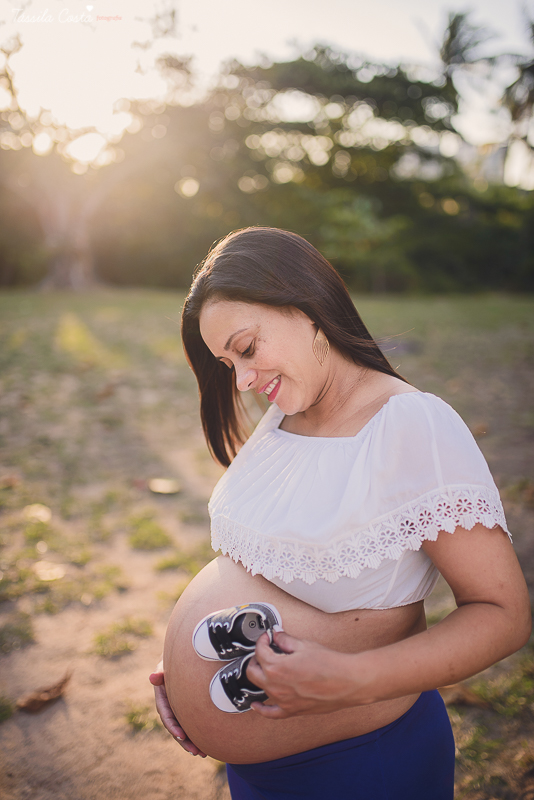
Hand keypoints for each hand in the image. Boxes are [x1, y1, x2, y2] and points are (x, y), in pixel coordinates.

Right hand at [149, 663, 206, 756]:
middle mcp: (169, 707)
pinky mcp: (186, 711)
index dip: (173, 726)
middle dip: (184, 741)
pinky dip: (196, 736)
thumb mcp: (165, 667)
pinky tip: (205, 746)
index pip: (166, 715)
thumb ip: (160, 673)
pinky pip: (190, 725)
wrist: (182, 661)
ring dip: (191, 743)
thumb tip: (152, 677)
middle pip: (175, 728)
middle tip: (195, 752)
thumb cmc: (173, 663)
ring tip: (202, 753)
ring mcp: (177, 710)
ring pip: (183, 730)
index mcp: (162, 698)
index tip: (181, 736)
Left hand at [247, 631, 362, 719]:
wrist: (348, 681)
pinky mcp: (292, 710)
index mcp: (276, 667)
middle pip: (253, 671)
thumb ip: (286, 640)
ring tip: (265, 669)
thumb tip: (278, 635)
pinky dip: (262, 709)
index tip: (267, 638)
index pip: (260, 652)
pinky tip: (257, 705)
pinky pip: (271, 713)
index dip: (262, 641)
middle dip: (256, 658)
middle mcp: (276, 686)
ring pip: (260, 689)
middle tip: (264, 651)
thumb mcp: (305, 645)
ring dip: (260, 676)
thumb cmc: (330, 664)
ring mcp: (283, 700)